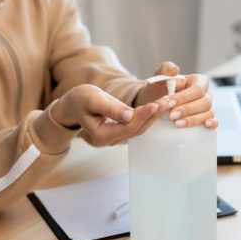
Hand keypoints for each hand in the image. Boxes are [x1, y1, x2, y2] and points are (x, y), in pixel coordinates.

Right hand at [52, 84, 170, 145]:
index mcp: (102, 135)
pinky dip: (147, 116)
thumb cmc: (81, 99)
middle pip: (136, 130)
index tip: (156, 103)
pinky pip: (136, 125)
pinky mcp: (120, 131)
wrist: (73, 103)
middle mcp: (110, 140)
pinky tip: (157, 106)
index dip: (143, 116)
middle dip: (152, 115)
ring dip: (153, 116)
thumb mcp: (93, 99)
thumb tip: (129, 115)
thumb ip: (110, 108)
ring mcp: (116, 137)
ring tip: (165, 102)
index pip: (128, 127)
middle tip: (166, 101)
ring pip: (139, 128)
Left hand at [135, 62, 217, 129]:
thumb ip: (166, 69)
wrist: (158, 104)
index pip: (197, 89)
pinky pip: (214, 121)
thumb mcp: (160, 77)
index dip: (184, 97)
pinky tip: (204, 126)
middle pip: (205, 102)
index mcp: (197, 81)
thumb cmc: (160, 89)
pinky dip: (212, 123)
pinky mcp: (206, 118)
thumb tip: (175, 69)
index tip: (169, 103)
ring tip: (177, 124)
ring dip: (193, 119)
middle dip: (187, 110)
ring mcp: (207, 107)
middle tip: (171, 116)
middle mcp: (205, 93)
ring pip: (208, 113)